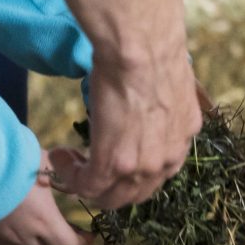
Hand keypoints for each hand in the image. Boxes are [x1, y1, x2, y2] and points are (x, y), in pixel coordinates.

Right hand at [0, 153, 82, 244]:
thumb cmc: (11, 159)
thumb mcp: (45, 158)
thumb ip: (65, 167)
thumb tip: (81, 166)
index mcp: (43, 221)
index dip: (81, 243)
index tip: (87, 233)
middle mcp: (22, 237)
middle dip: (60, 240)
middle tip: (66, 225)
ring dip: (36, 241)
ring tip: (39, 223)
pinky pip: (2, 243)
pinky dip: (12, 237)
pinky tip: (11, 219)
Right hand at [55, 45, 202, 208]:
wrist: (142, 47)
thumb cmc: (153, 50)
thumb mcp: (168, 83)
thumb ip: (160, 104)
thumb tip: (144, 101)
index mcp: (184, 136)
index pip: (160, 171)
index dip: (135, 171)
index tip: (114, 159)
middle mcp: (168, 158)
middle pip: (137, 193)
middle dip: (111, 186)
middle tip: (88, 167)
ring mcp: (143, 166)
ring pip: (112, 197)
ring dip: (88, 184)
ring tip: (71, 163)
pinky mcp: (113, 164)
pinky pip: (87, 186)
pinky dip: (70, 177)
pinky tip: (60, 157)